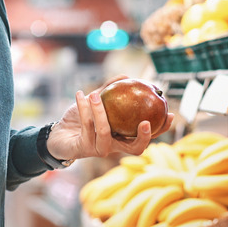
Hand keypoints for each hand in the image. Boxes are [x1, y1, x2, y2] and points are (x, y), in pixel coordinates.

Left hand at [46, 75, 173, 160]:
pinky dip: (83, 107)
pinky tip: (80, 94)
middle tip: (145, 122)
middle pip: (135, 149)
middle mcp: (113, 147)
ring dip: (99, 111)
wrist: (57, 134)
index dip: (161, 129)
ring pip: (105, 131)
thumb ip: (110, 91)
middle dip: (144, 137)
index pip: (146, 137)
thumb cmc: (79, 120)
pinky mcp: (83, 148)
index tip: (170, 114)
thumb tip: (127, 76)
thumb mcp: (96, 103)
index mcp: (121, 138)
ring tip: (94, 94)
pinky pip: (86, 125)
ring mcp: (98, 150)